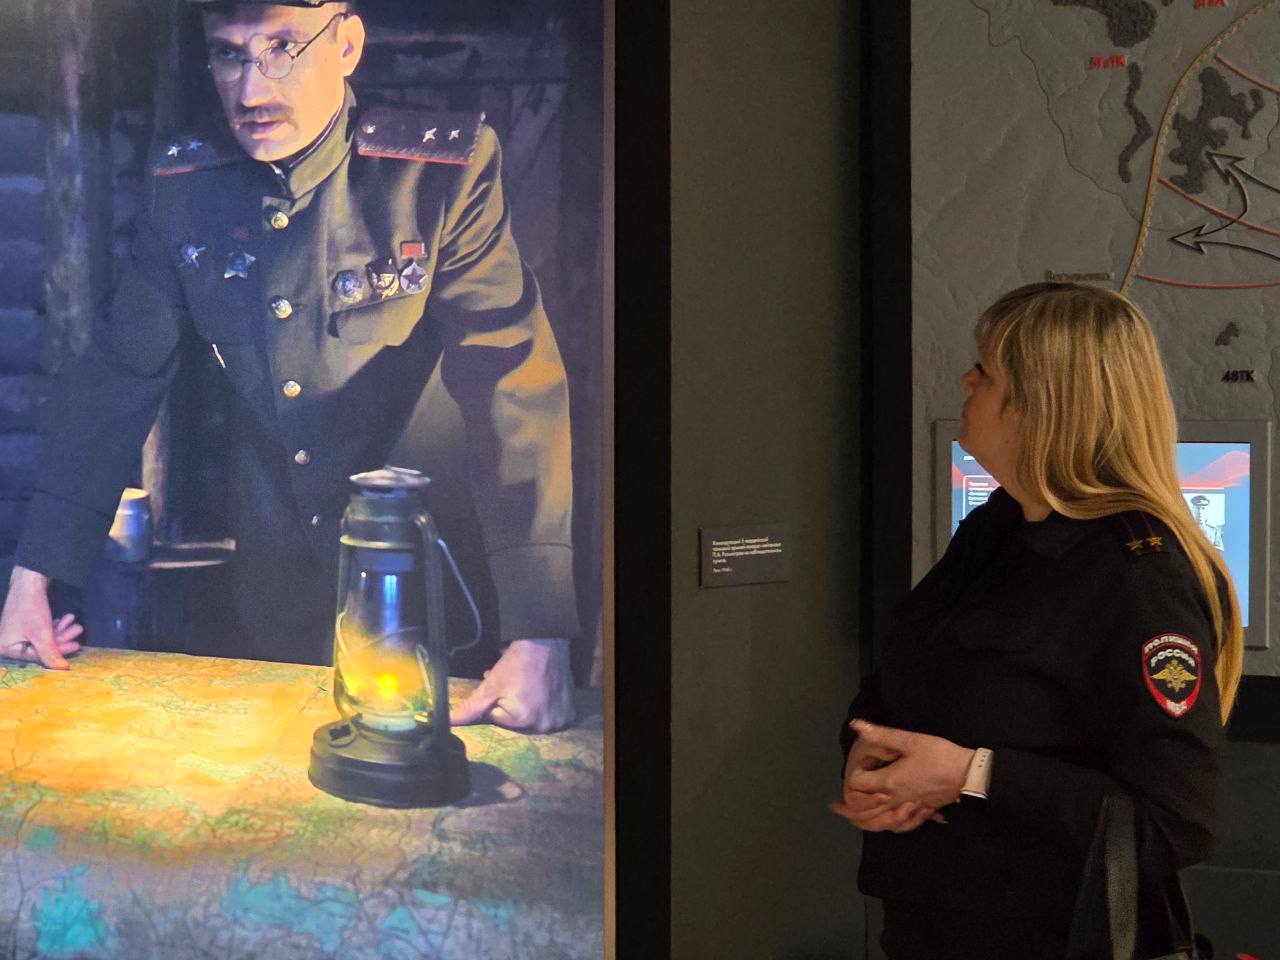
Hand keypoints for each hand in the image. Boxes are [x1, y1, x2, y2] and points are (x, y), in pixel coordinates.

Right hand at [0, 567, 82, 668]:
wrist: (28, 580)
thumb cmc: (31, 608)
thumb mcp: (42, 634)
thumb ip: (51, 653)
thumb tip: (62, 670)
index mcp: (6, 648)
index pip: (36, 656)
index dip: (57, 651)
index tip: (76, 646)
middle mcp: (8, 642)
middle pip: (41, 646)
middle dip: (62, 638)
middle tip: (78, 630)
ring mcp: (16, 632)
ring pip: (43, 637)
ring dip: (61, 631)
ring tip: (76, 624)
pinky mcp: (24, 624)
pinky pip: (41, 630)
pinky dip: (54, 626)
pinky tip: (66, 619)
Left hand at [450, 638, 575, 732]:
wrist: (547, 642)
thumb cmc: (517, 662)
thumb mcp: (490, 685)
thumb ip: (470, 708)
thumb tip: (448, 722)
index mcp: (523, 720)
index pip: (497, 719)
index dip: (496, 701)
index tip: (504, 686)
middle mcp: (544, 725)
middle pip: (515, 722)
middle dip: (510, 705)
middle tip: (514, 686)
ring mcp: (559, 720)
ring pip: (532, 719)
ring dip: (527, 705)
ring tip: (526, 686)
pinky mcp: (570, 713)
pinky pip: (550, 716)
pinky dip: (545, 706)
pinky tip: (543, 691)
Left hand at [829, 724, 946, 831]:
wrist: (969, 775)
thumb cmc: (938, 755)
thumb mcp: (910, 740)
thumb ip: (881, 734)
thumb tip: (855, 725)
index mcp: (888, 783)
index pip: (857, 786)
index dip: (852, 774)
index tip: (860, 764)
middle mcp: (894, 800)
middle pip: (863, 812)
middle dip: (847, 809)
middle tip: (836, 806)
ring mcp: (908, 809)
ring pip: (879, 823)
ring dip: (863, 822)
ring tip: (852, 818)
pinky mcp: (920, 812)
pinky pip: (899, 827)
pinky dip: (886, 826)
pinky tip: (884, 822)